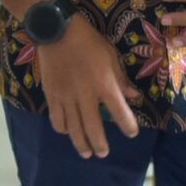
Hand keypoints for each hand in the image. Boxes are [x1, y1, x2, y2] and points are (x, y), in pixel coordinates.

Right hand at [35, 21, 139, 158]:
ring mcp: (66, 97)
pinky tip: (67, 131)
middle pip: (94, 128)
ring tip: (86, 153)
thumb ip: (121, 79)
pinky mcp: (52, 96)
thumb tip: (133, 97)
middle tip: (103, 154)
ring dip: (80, 144)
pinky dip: (63, 129)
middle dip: (100, 144)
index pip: (120, 112)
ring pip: (73, 129)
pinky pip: (57, 119)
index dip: (128, 126)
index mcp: (104, 84)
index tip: (131, 133)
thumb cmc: (88, 41)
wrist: (56, 31)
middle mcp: (86, 95)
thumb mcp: (111, 56)